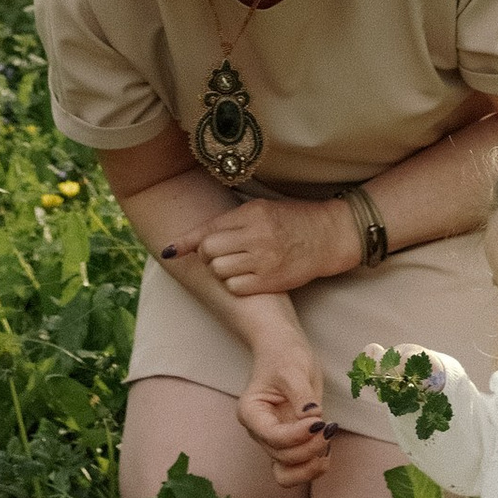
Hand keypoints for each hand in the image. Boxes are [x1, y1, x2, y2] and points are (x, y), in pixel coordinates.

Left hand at [164, 194, 354, 297]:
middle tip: (223, 254)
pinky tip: (249, 277)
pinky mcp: (270, 281)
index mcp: (250, 214)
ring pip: (219, 271)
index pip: (208, 230)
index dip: (185, 242)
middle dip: (209, 255)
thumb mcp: (261, 210)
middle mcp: (255, 235)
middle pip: (208, 252)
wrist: (328, 236)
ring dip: (222, 271)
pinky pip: (235, 288)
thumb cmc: (291, 221)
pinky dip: (236, 285)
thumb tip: (196, 239)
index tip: (169, 251)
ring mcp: (263, 259)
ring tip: (239, 264)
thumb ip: (230, 222)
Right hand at [234, 335, 331, 485]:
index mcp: (251, 412)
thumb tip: (313, 418)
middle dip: (308, 449)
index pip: (272, 436)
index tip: (319, 422)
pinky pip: (299, 468)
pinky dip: (315, 465)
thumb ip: (301, 395)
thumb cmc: (284, 355)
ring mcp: (274, 441)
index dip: (297, 436)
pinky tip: (327, 447)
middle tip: (328, 427)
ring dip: (310, 465)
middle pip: (281, 457)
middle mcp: (260, 432)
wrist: (285, 351)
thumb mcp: (292, 368)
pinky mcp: (290, 444)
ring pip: (287, 473)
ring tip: (328, 444)